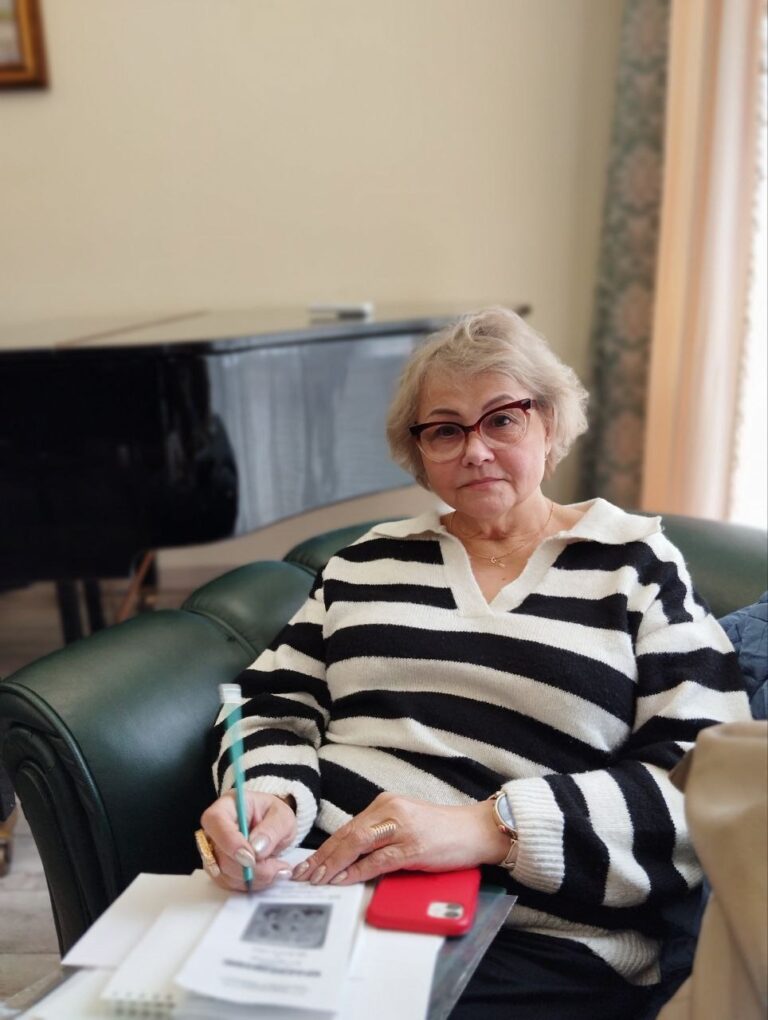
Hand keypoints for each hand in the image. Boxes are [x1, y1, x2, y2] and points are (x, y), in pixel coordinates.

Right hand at [199, 791, 296, 891]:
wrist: (274, 828)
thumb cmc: (274, 816)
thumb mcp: (283, 816)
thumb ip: (272, 829)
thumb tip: (256, 849)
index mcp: (227, 806)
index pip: (215, 820)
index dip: (230, 842)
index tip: (251, 858)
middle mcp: (214, 829)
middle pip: (218, 854)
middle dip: (248, 868)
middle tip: (277, 868)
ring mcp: (214, 850)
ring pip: (223, 873)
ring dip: (253, 878)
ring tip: (278, 870)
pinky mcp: (219, 869)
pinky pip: (230, 883)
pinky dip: (251, 884)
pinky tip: (270, 875)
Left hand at [292, 792, 508, 885]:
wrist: (475, 830)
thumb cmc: (441, 830)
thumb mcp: (405, 823)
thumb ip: (380, 834)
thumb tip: (349, 856)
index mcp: (386, 803)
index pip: (347, 827)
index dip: (325, 847)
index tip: (308, 862)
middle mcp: (391, 810)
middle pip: (347, 834)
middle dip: (322, 856)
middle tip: (303, 874)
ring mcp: (402, 828)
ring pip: (357, 845)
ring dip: (334, 864)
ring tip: (317, 879)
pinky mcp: (414, 847)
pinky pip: (378, 860)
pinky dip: (357, 870)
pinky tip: (343, 880)